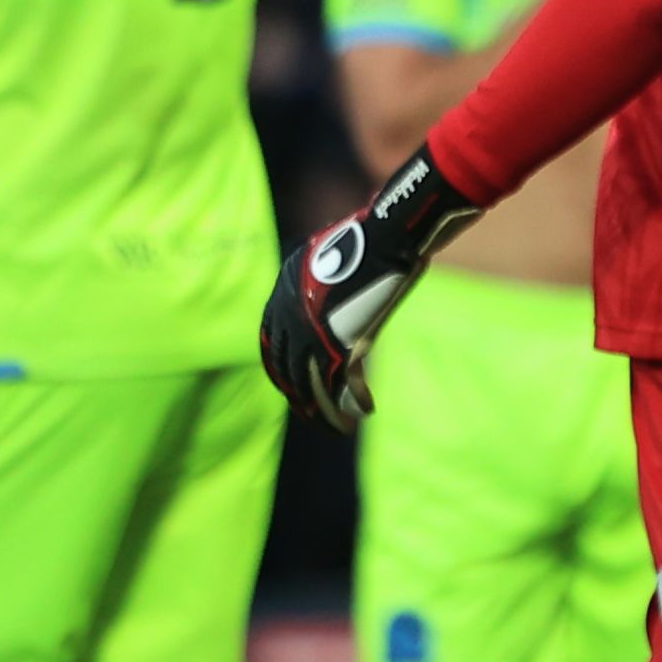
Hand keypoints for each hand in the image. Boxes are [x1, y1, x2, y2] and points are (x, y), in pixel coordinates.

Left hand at [258, 144, 479, 432]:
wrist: (390, 234)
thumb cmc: (375, 236)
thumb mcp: (337, 251)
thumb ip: (326, 277)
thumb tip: (336, 283)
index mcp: (284, 292)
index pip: (272, 342)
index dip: (281, 368)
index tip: (291, 384)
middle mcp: (290, 316)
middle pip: (286, 369)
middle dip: (298, 395)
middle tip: (310, 412)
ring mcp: (313, 332)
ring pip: (309, 385)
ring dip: (322, 410)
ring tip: (337, 427)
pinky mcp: (339, 345)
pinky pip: (339, 386)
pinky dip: (352, 403)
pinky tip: (364, 412)